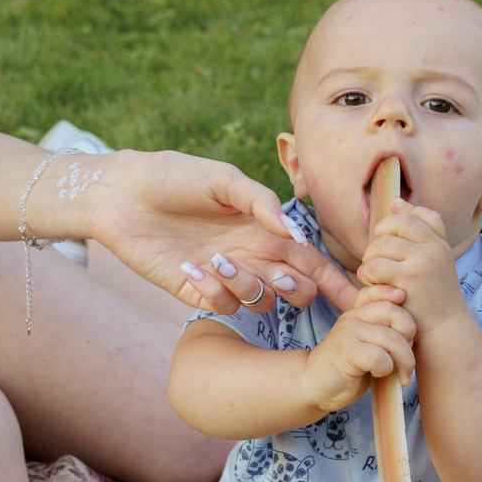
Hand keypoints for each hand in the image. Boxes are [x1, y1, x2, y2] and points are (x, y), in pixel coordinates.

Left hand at [84, 150, 361, 313]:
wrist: (120, 193)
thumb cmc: (173, 176)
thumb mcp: (221, 178)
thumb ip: (259, 201)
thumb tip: (291, 231)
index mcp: (266, 229)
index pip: (313, 261)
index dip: (339, 282)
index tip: (361, 300)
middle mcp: (252, 255)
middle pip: (297, 289)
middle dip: (297, 288)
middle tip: (276, 270)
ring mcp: (226, 275)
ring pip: (262, 300)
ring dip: (249, 285)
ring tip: (218, 260)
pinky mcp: (195, 290)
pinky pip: (222, 305)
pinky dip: (214, 291)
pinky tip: (191, 269)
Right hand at [300, 287, 416, 413]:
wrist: (314, 386)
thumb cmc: (347, 368)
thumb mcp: (366, 344)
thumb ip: (384, 333)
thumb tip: (413, 334)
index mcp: (358, 312)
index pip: (379, 291)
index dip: (395, 296)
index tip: (404, 316)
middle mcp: (352, 317)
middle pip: (394, 313)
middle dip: (410, 336)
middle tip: (408, 357)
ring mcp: (348, 333)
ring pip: (392, 338)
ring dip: (404, 361)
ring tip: (402, 374)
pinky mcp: (346, 353)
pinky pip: (380, 357)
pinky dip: (387, 370)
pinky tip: (381, 375)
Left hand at [357, 203, 463, 331]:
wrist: (443, 331)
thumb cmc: (430, 298)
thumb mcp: (432, 262)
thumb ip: (416, 235)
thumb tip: (395, 202)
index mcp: (441, 243)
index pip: (422, 214)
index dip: (401, 218)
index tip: (391, 235)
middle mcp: (436, 248)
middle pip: (397, 223)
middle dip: (380, 237)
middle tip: (377, 257)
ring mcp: (424, 261)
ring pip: (382, 244)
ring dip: (371, 258)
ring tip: (373, 274)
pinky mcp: (409, 278)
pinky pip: (377, 265)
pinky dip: (369, 275)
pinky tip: (373, 285)